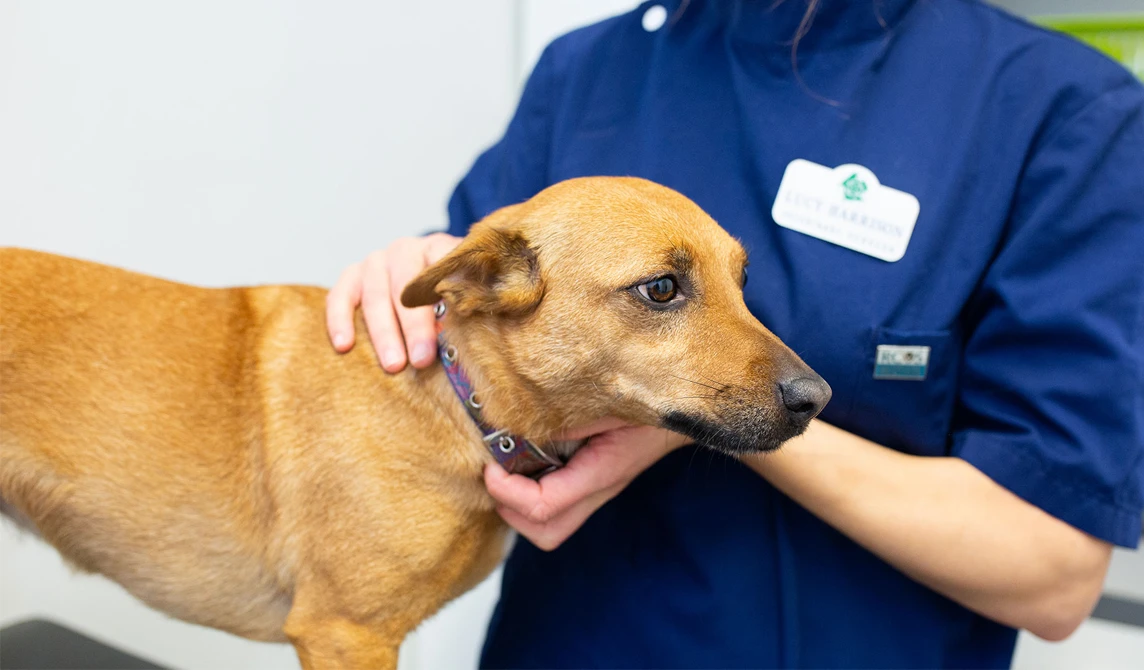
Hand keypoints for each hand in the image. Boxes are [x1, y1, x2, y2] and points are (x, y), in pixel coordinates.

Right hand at [325, 233, 460, 371]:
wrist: (423, 285)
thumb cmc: (451, 295)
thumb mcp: (468, 293)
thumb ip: (469, 304)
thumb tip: (477, 330)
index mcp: (439, 249)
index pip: (443, 268)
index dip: (447, 300)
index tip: (452, 330)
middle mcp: (405, 250)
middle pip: (407, 286)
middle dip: (415, 326)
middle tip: (423, 360)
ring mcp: (376, 261)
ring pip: (375, 294)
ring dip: (384, 332)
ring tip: (394, 366)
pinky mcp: (352, 276)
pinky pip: (339, 296)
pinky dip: (340, 320)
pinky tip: (344, 346)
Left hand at [485, 419, 690, 549]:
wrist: (684, 407)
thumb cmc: (651, 400)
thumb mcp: (609, 400)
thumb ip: (568, 415)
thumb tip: (519, 424)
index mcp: (601, 472)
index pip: (544, 506)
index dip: (507, 491)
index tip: (490, 463)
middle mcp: (597, 490)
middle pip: (545, 532)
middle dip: (509, 509)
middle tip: (493, 472)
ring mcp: (595, 490)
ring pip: (550, 526)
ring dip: (518, 506)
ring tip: (505, 468)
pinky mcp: (591, 481)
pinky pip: (555, 504)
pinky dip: (530, 493)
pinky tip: (524, 460)